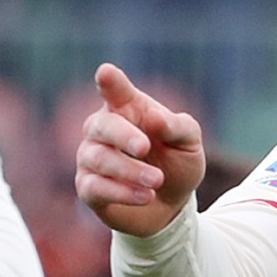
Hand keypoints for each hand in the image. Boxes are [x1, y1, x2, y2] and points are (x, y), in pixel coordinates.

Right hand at [74, 63, 205, 236]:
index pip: (115, 90)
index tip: (106, 72)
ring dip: (130, 170)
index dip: (110, 82)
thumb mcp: (189, 142)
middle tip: (145, 148)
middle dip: (123, 136)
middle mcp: (103, 129)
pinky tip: (146, 196)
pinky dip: (122, 192)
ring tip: (157, 180)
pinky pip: (95, 187)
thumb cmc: (178, 161)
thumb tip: (154, 118)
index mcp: (128, 108)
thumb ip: (176, 126)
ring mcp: (91, 157)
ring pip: (99, 158)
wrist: (173, 204)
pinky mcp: (87, 188)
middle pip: (102, 124)